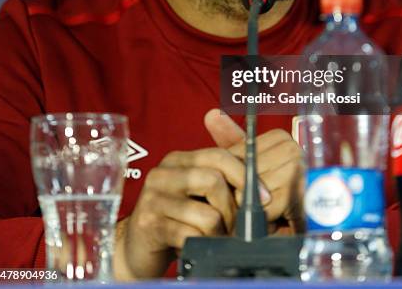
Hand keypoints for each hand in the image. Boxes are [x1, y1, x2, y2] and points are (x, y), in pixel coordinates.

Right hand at [113, 126, 246, 278]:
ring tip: (213, 237)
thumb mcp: (197, 193)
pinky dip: (202, 244)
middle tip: (233, 226)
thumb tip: (259, 185)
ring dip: (219, 233)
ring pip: (208, 214)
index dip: (245, 175)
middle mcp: (164, 173)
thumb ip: (222, 180)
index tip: (264, 196)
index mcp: (178, 160)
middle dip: (233, 209)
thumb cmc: (175, 218)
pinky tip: (195, 245)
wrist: (137, 246)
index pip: (219, 156)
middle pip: (214, 181)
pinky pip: (192, 235)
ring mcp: (154, 198)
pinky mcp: (150, 224)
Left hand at [205, 109, 304, 233]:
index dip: (233, 172)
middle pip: (247, 171)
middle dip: (239, 191)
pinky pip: (265, 206)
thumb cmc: (268, 197)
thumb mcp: (247, 166)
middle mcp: (294, 149)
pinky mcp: (302, 196)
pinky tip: (269, 222)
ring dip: (250, 208)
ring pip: (253, 190)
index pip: (243, 152)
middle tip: (244, 205)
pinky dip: (261, 219)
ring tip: (258, 214)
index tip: (235, 186)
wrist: (298, 232)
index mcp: (281, 139)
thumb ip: (230, 141)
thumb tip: (211, 114)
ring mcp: (301, 171)